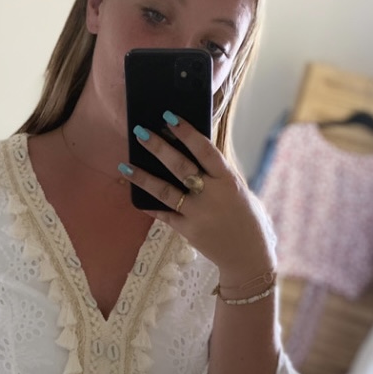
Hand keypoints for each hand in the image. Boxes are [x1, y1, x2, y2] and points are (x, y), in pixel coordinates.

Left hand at [123, 115, 276, 287]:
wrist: (247, 256)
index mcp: (228, 180)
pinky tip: (136, 198)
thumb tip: (192, 152)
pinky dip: (150, 206)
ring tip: (125, 166)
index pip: (205, 150)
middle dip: (158, 148)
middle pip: (181, 167)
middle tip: (140, 132)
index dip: (186, 132)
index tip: (169, 117)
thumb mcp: (237, 190)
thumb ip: (217, 174)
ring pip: (166, 192)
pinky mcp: (188, 231)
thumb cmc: (245, 218)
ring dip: (143, 178)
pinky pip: (165, 215)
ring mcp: (198, 214)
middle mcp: (212, 195)